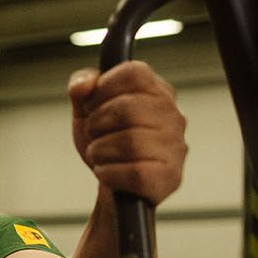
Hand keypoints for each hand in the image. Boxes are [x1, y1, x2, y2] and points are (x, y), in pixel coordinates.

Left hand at [68, 61, 187, 206]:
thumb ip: (82, 85)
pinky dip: (109, 173)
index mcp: (157, 91)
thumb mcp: (87, 108)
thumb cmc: (107, 142)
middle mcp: (174, 116)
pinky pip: (135, 172)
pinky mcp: (169, 177)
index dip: (104, 88)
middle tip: (95, 135)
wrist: (113, 185)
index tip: (94, 105)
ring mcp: (176, 148)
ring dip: (100, 151)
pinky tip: (108, 172)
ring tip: (101, 155)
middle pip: (126, 108)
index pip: (134, 72)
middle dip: (96, 124)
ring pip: (128, 142)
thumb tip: (82, 86)